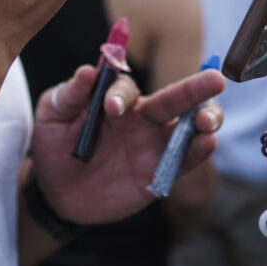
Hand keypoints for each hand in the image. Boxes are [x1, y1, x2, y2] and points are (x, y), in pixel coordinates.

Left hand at [30, 65, 223, 224]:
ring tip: (209, 119)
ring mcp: (153, 145)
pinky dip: (198, 151)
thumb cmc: (54, 146)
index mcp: (116, 100)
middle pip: (173, 98)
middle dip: (195, 88)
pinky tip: (209, 142)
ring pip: (189, 126)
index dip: (120, 95)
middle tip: (214, 80)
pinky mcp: (159, 174)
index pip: (126, 90)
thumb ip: (70, 95)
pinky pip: (184, 161)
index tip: (110, 109)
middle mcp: (141, 118)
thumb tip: (87, 71)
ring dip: (206, 117)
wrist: (57, 194)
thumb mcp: (52, 116)